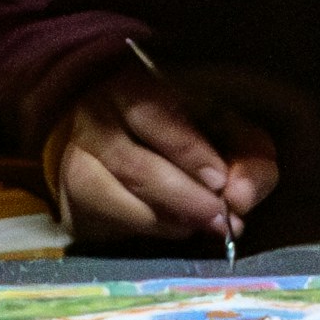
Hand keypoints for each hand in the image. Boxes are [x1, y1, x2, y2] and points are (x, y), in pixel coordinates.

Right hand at [52, 64, 282, 247]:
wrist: (130, 137)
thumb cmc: (190, 128)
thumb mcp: (229, 129)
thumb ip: (249, 154)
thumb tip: (241, 199)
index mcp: (129, 89)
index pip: (152, 115)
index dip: (187, 150)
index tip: (219, 180)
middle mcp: (91, 122)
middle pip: (131, 165)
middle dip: (183, 197)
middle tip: (221, 219)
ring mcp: (73, 162)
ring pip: (110, 198)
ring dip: (165, 220)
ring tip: (204, 225)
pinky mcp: (70, 201)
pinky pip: (105, 224)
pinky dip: (147, 230)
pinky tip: (177, 227)